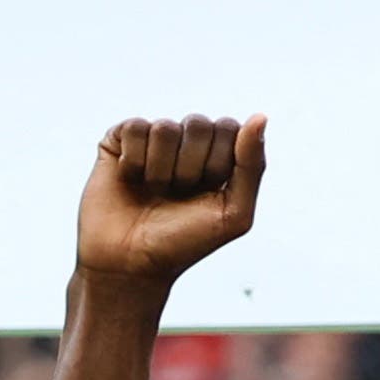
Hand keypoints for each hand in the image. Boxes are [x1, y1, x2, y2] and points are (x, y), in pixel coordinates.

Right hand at [75, 116, 265, 287]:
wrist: (130, 263)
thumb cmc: (186, 242)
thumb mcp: (234, 213)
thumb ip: (252, 166)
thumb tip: (260, 117)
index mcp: (218, 158)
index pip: (229, 127)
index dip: (219, 163)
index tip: (208, 192)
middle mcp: (186, 145)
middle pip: (199, 123)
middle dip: (191, 167)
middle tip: (179, 194)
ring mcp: (152, 140)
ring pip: (166, 127)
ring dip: (162, 168)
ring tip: (154, 191)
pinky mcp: (119, 140)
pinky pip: (135, 127)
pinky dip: (135, 160)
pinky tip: (131, 179)